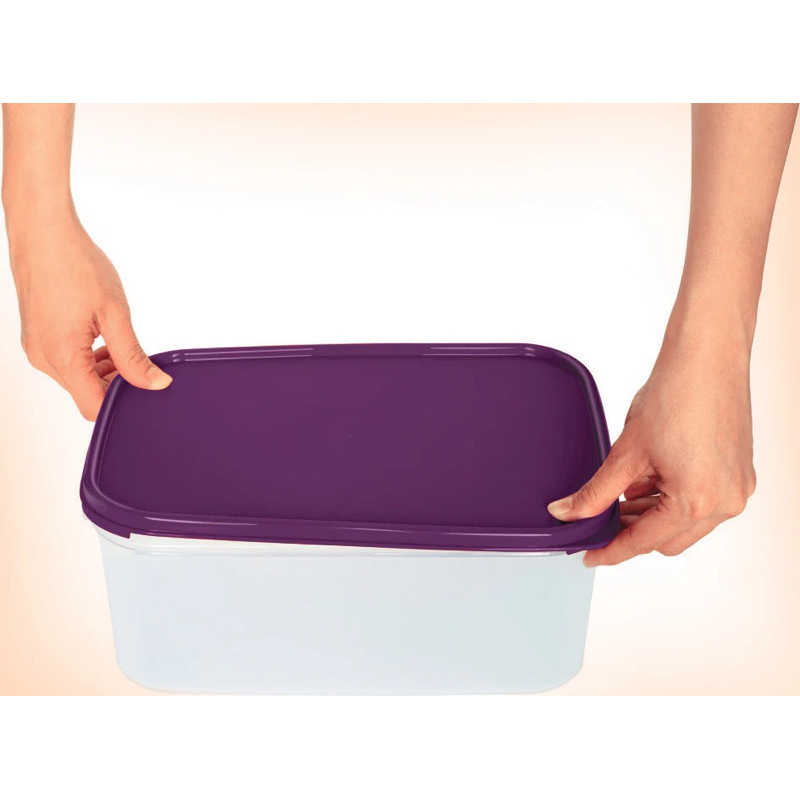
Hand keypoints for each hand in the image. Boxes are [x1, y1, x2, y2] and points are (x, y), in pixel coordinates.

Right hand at [7, 210, 171, 419]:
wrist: (43, 233)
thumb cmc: (74, 264)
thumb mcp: (115, 314)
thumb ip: (134, 356)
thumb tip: (154, 383)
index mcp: (61, 356)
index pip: (94, 407)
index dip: (123, 403)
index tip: (146, 388)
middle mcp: (43, 358)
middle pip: (87, 394)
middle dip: (117, 384)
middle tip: (140, 361)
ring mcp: (38, 349)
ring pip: (78, 379)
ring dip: (105, 371)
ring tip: (122, 343)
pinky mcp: (38, 338)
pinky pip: (68, 362)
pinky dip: (90, 359)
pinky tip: (105, 339)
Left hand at [547, 335, 756, 565]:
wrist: (707, 356)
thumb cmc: (676, 394)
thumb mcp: (626, 452)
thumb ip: (595, 492)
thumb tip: (568, 513)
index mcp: (696, 501)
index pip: (643, 542)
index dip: (611, 551)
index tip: (591, 555)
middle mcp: (725, 502)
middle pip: (667, 540)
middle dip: (632, 532)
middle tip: (601, 520)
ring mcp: (737, 489)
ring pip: (685, 524)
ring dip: (652, 516)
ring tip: (622, 496)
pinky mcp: (740, 474)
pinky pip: (702, 503)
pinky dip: (672, 500)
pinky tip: (647, 482)